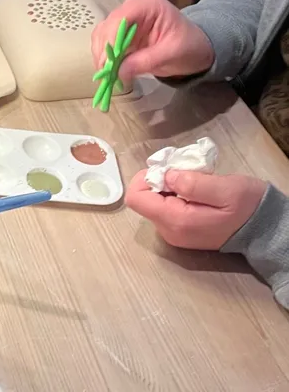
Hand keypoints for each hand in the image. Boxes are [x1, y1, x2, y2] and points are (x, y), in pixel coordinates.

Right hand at [91, 0, 214, 81]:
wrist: (196, 49)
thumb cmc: (189, 46)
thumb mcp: (171, 54)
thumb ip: (145, 61)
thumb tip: (118, 72)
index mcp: (148, 5)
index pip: (121, 18)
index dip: (111, 38)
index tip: (107, 61)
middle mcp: (132, 9)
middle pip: (107, 26)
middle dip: (104, 50)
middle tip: (105, 72)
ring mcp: (125, 20)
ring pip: (102, 35)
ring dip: (101, 54)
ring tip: (106, 73)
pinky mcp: (120, 33)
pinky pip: (104, 43)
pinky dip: (103, 57)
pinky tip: (108, 69)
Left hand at [125, 169, 266, 249]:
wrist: (266, 231)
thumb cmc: (248, 207)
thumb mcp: (225, 189)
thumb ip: (192, 183)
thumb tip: (165, 176)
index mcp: (175, 221)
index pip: (136, 198)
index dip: (146, 178)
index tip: (168, 169)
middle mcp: (168, 231)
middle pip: (145, 199)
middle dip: (161, 181)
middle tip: (188, 173)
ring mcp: (173, 233)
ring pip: (156, 203)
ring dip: (170, 187)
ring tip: (197, 182)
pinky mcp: (180, 231)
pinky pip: (166, 209)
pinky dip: (176, 196)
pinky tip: (197, 192)